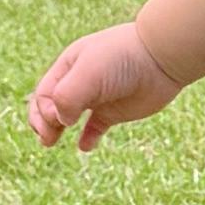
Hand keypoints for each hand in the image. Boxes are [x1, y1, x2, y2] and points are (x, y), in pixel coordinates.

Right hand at [31, 22, 183, 151]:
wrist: (161, 58)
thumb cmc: (122, 59)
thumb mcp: (88, 73)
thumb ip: (67, 97)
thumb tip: (61, 122)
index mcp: (68, 67)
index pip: (44, 94)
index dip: (43, 111)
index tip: (59, 119)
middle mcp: (80, 82)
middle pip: (51, 106)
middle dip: (44, 123)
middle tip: (47, 140)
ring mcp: (98, 98)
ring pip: (69, 117)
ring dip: (58, 130)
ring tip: (51, 142)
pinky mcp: (115, 111)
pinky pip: (95, 128)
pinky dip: (88, 138)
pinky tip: (86, 146)